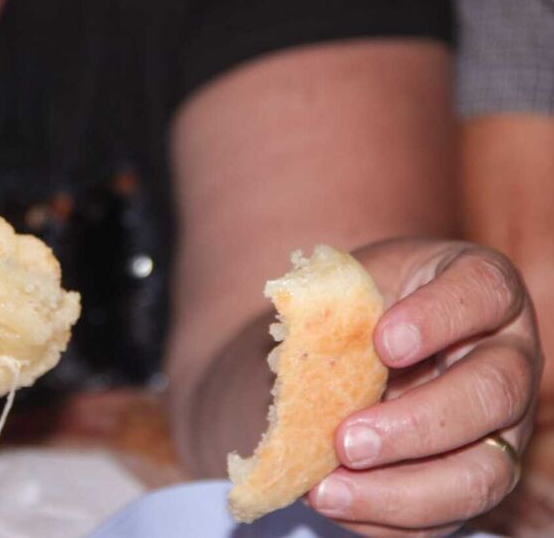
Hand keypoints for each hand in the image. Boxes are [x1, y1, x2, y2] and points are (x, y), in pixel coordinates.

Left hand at [307, 239, 540, 535]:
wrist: (348, 344)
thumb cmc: (354, 303)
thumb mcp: (344, 285)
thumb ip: (330, 303)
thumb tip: (293, 330)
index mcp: (479, 289)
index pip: (481, 292)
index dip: (437, 318)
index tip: (382, 342)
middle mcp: (506, 356)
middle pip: (493, 393)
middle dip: (418, 424)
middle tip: (346, 439)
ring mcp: (500, 425)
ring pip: (483, 473)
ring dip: (403, 491)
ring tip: (327, 489)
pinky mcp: (472, 477)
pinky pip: (446, 516)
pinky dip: (387, 518)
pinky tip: (336, 503)